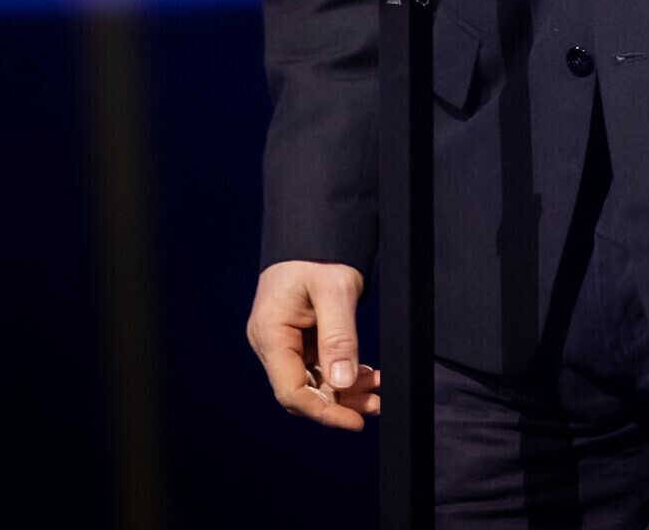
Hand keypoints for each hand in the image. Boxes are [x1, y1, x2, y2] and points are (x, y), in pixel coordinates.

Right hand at [247, 260, 379, 429]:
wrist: (315, 227)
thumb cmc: (320, 253)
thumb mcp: (335, 291)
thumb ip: (339, 338)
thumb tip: (341, 383)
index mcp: (270, 334)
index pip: (291, 391)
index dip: (323, 411)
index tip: (355, 421)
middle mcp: (271, 342)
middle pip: (302, 390)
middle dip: (340, 402)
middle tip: (377, 403)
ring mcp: (284, 339)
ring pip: (313, 381)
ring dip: (345, 389)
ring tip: (378, 390)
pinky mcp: (298, 335)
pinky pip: (318, 365)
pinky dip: (343, 372)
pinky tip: (367, 375)